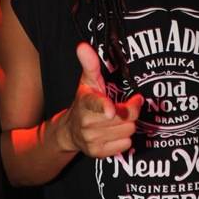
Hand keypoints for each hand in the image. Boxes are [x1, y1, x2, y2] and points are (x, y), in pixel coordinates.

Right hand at [57, 43, 142, 157]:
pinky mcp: (98, 153)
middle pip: (124, 118)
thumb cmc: (85, 102)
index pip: (95, 104)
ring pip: (127, 131)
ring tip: (117, 120)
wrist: (70, 131)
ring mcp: (91, 140)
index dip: (105, 107)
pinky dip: (124, 138)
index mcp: (85, 102)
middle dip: (128, 111)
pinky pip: (125, 145)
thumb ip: (89, 64)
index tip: (111, 110)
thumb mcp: (88, 82)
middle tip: (123, 106)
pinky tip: (114, 132)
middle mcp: (86, 123)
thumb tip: (82, 46)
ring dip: (127, 125)